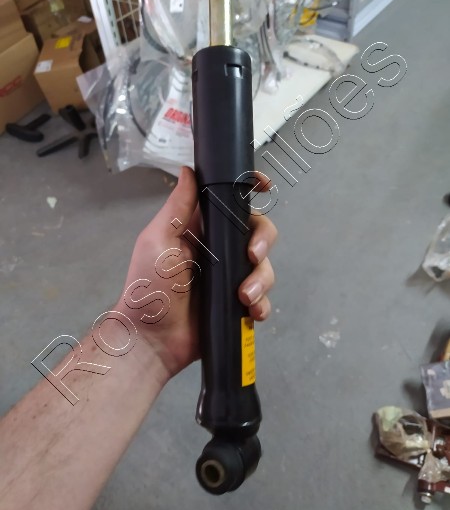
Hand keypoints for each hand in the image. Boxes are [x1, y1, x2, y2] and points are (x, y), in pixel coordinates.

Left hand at [115, 167, 276, 379]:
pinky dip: (262, 304)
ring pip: (263, 266)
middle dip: (262, 242)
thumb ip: (177, 207)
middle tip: (253, 256)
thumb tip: (189, 169)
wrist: (151, 339)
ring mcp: (230, 277)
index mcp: (201, 229)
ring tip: (244, 296)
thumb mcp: (158, 240)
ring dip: (262, 280)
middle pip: (257, 231)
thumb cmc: (148, 286)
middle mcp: (219, 249)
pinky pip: (262, 298)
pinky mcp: (237, 304)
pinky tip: (251, 311)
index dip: (250, 190)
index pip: (230, 202)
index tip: (265, 186)